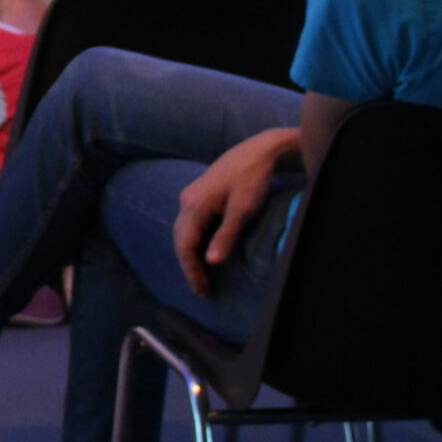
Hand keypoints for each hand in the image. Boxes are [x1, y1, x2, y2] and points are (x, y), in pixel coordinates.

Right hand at [172, 127, 297, 296]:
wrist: (260, 150)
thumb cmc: (253, 179)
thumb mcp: (243, 210)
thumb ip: (226, 236)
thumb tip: (211, 263)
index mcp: (194, 205)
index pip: (185, 246)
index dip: (192, 271)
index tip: (204, 291)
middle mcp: (187, 200)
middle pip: (180, 240)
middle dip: (190, 266)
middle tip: (203, 290)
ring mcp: (192, 195)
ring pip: (185, 231)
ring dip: (192, 255)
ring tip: (203, 276)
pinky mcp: (201, 193)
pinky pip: (191, 223)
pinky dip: (196, 241)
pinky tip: (205, 251)